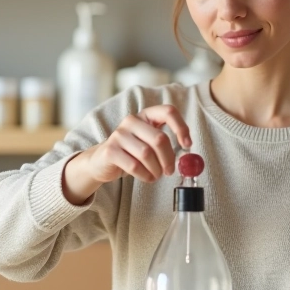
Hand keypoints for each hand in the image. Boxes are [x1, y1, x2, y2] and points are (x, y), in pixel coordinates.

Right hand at [63, 105, 191, 203]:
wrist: (101, 162)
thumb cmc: (131, 153)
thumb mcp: (148, 143)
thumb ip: (165, 143)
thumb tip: (187, 152)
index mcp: (145, 115)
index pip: (168, 112)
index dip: (181, 128)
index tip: (187, 145)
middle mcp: (131, 121)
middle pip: (160, 139)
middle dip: (168, 159)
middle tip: (169, 171)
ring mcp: (119, 135)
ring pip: (147, 154)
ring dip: (156, 169)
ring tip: (156, 175)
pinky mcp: (110, 151)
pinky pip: (134, 166)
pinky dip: (145, 175)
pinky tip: (146, 177)